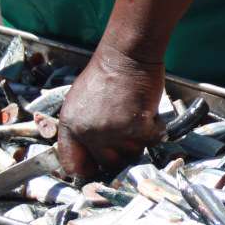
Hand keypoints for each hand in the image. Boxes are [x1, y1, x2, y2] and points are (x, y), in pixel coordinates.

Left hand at [56, 42, 165, 178]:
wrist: (126, 55)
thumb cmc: (107, 74)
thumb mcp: (81, 102)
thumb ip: (82, 128)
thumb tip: (92, 153)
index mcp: (70, 125)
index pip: (72, 163)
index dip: (87, 169)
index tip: (98, 167)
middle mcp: (88, 132)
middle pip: (109, 164)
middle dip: (121, 153)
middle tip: (127, 135)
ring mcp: (112, 132)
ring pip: (132, 154)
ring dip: (139, 140)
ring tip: (136, 117)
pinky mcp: (135, 128)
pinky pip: (150, 141)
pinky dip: (155, 129)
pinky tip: (148, 112)